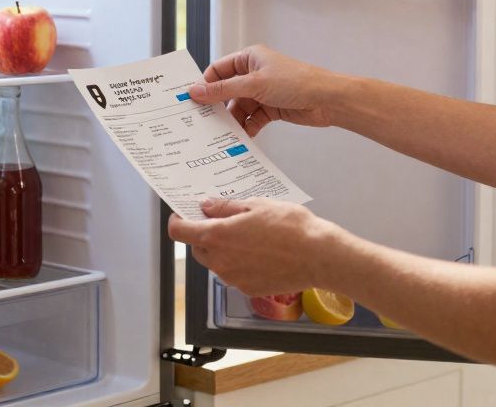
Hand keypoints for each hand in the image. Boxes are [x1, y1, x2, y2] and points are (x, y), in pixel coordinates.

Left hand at [167, 198, 339, 296]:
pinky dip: (239, 263)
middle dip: (203, 235)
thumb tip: (206, 207)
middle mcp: (220, 261)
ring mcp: (233, 278)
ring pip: (216, 263)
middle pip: (198, 248)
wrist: (318, 256)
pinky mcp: (248, 289)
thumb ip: (226, 207)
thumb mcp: (256, 205)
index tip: (183, 214)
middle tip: (222, 221)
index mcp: (217, 236)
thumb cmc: (290, 226)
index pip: (179, 232)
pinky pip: (234, 274)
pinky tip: (260, 252)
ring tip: (247, 236)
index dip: (178, 221)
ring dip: (222, 250)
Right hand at [188, 45, 336, 136]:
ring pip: (239, 108)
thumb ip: (223, 90)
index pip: (219, 70)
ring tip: (223, 134)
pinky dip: (247, 128)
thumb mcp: (254, 85)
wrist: (327, 100)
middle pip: (227, 91)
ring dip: (233, 121)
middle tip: (204, 122)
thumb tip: (195, 91)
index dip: (206, 84)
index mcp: (249, 58)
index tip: (193, 101)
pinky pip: (252, 119)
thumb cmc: (295, 82)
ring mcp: (263, 92)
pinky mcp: (271, 109)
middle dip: (218, 106)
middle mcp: (254, 74)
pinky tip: (242, 138)